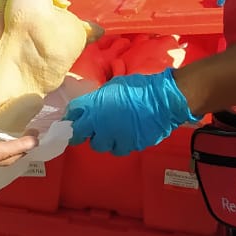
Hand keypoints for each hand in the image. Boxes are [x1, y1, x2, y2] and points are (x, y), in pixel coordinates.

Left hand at [65, 68, 198, 154]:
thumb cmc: (138, 88)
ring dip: (106, 140)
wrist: (163, 100)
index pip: (73, 117)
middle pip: (85, 137)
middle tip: (97, 127)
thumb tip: (89, 107)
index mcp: (94, 107)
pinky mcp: (130, 146)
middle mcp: (100, 125)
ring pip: (102, 146)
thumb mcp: (111, 87)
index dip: (72, 120)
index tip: (74, 122)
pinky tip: (127, 135)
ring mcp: (115, 138)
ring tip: (114, 131)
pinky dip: (121, 143)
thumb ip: (97, 100)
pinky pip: (120, 148)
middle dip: (89, 133)